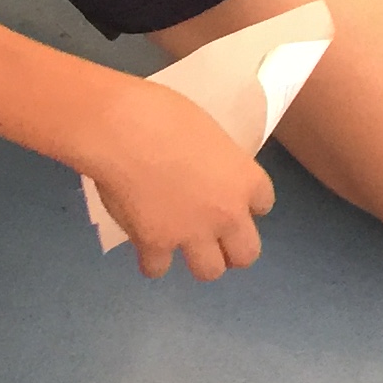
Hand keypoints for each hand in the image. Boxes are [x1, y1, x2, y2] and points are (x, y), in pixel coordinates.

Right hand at [77, 76, 275, 281]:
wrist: (118, 128)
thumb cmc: (161, 111)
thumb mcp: (205, 130)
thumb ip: (213, 160)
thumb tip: (200, 167)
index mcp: (244, 179)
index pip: (264, 204)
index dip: (246, 203)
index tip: (229, 196)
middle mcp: (226, 214)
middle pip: (246, 254)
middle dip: (232, 248)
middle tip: (211, 234)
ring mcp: (191, 233)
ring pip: (209, 271)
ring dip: (197, 259)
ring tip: (179, 244)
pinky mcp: (154, 243)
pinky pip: (157, 268)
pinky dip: (150, 259)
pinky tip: (142, 244)